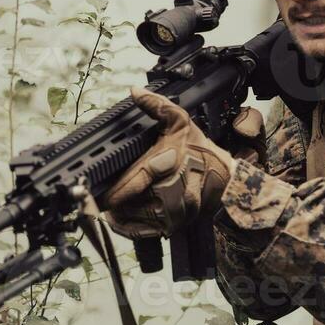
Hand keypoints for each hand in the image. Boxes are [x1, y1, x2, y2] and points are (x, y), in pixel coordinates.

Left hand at [99, 88, 259, 238]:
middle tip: (97, 196)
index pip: (133, 181)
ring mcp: (170, 212)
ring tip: (111, 203)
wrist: (227, 180)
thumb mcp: (181, 123)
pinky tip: (120, 220)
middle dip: (112, 200)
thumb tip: (135, 92)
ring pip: (132, 217)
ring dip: (119, 213)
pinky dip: (128, 228)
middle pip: (128, 202)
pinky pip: (142, 232)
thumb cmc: (201, 152)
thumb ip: (156, 107)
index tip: (99, 191)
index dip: (114, 190)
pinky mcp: (172, 226)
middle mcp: (168, 191)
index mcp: (165, 164)